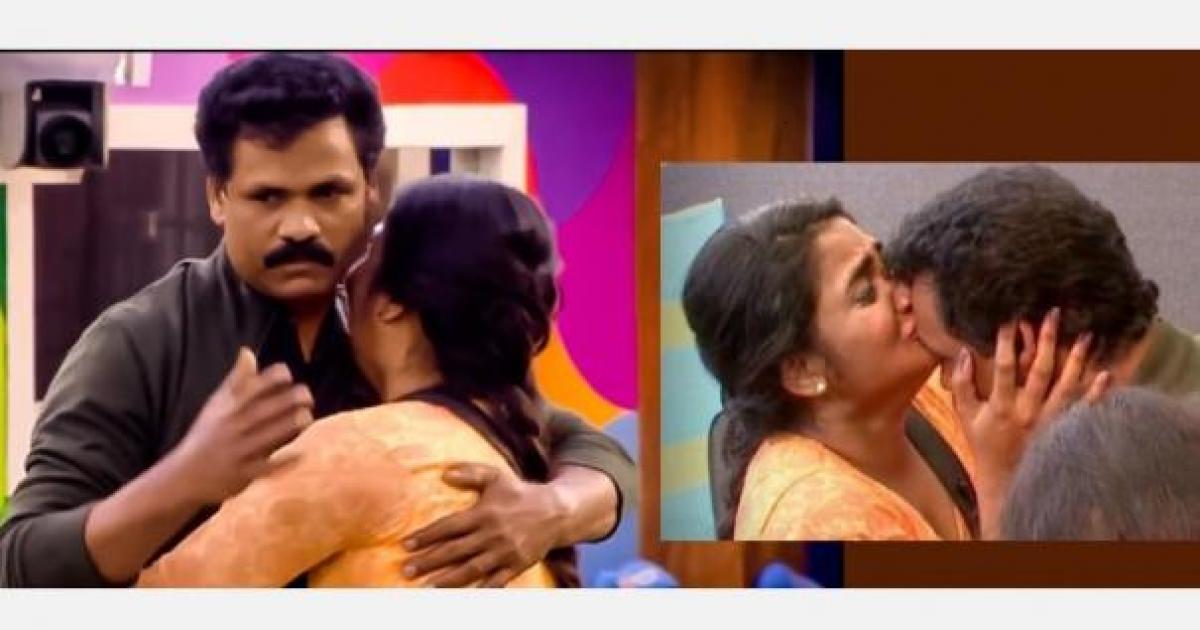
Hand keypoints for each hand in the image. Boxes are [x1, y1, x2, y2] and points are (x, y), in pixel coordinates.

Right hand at [168, 347, 313, 504]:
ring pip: (265, 437)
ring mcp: (237, 452)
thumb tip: (248, 351)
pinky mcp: (242, 474)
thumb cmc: (206, 435)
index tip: (287, 373)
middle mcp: (231, 428)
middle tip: (307, 394)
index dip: (267, 380)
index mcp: (226, 410)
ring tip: (307, 417)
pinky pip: (265, 467)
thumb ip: (236, 380)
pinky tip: (301, 453)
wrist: (183, 476)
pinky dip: (282, 462)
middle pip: (260, 412)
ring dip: (287, 427)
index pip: (247, 390)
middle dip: (284, 402)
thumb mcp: (216, 406)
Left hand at [401, 463, 566, 586]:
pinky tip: (462, 595)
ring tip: (427, 586)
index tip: (405, 544)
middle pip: (455, 550)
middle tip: (407, 569)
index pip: (449, 526)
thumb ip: (471, 473)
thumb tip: (444, 474)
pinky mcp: (517, 565)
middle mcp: (492, 534)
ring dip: (447, 579)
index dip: (426, 535)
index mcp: (484, 513)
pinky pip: (495, 581)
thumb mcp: (497, 477)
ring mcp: (505, 552)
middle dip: (429, 561)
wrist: (556, 512)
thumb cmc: (520, 493)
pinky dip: (479, 589)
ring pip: (471, 569)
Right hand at [951, 309, 1109, 527]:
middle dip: (1046, 341)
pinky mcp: (1064, 431)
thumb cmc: (984, 444)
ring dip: (1076, 360)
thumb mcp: (965, 415)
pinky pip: (1083, 410)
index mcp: (1001, 406)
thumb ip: (962, 385)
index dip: (1007, 341)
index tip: (1012, 316)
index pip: (1004, 367)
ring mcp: (1049, 422)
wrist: (1005, 480)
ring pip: (1065, 386)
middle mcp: (1027, 411)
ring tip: (1086, 335)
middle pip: (1040, 371)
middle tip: (1053, 315)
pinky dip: (1096, 394)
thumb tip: (964, 353)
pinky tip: (1105, 374)